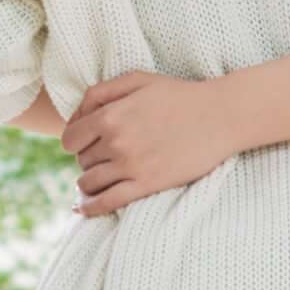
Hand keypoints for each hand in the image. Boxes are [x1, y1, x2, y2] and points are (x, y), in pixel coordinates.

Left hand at [64, 70, 245, 215]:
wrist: (219, 116)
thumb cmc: (178, 95)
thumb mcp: (136, 80)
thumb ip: (100, 93)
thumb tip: (76, 116)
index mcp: (110, 116)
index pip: (70, 139)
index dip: (74, 141)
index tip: (84, 143)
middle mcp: (116, 142)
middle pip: (82, 160)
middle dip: (88, 158)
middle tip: (103, 156)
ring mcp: (131, 166)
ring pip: (90, 183)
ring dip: (89, 183)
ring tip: (98, 179)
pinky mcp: (147, 185)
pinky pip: (108, 202)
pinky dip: (91, 208)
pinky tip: (84, 209)